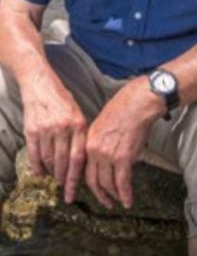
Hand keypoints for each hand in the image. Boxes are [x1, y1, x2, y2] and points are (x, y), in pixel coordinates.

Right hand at [21, 74, 87, 203]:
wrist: (40, 85)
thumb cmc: (63, 101)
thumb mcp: (78, 114)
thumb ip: (80, 134)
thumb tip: (83, 158)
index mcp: (78, 125)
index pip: (79, 157)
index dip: (76, 176)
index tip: (75, 190)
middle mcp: (63, 128)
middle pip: (63, 162)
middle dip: (65, 179)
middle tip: (67, 191)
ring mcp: (46, 129)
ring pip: (48, 160)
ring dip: (52, 173)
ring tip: (56, 180)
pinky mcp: (31, 130)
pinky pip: (34, 154)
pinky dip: (37, 167)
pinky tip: (41, 173)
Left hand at [84, 77, 164, 208]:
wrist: (139, 103)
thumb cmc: (126, 109)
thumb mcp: (104, 125)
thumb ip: (102, 142)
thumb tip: (109, 157)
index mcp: (88, 142)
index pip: (84, 169)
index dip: (89, 184)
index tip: (94, 191)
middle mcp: (94, 151)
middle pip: (93, 181)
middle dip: (100, 195)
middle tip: (106, 202)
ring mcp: (107, 155)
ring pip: (107, 184)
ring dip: (114, 196)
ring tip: (120, 201)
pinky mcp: (123, 158)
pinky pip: (122, 182)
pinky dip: (125, 194)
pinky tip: (128, 201)